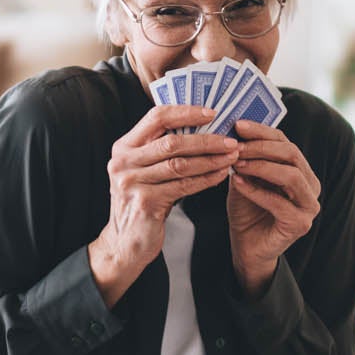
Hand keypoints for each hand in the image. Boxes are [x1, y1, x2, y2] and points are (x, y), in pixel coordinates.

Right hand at [89, 104, 239, 305]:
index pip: (156, 117)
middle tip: (230, 141)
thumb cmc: (143, 201)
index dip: (186, 112)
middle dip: (206, 139)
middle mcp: (123, 161)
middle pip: (172, 142)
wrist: (125, 241)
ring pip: (180, 164)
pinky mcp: (144, 202)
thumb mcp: (145, 170)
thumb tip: (204, 128)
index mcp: (123, 147)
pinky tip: (221, 175)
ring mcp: (131, 182)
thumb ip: (163, 150)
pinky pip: (183, 186)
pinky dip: (206, 179)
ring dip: (210, 159)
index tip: (212, 113)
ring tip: (231, 157)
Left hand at [225, 120, 320, 294]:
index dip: (263, 131)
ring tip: (237, 163)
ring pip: (290, 176)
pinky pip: (278, 202)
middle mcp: (311, 186)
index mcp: (301, 171)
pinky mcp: (300, 224)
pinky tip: (238, 183)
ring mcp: (309, 206)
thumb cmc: (247, 211)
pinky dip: (256, 190)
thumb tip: (234, 131)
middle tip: (236, 145)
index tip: (238, 125)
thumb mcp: (245, 177)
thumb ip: (245, 158)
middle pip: (292, 155)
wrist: (246, 247)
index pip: (286, 142)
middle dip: (261, 147)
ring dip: (261, 166)